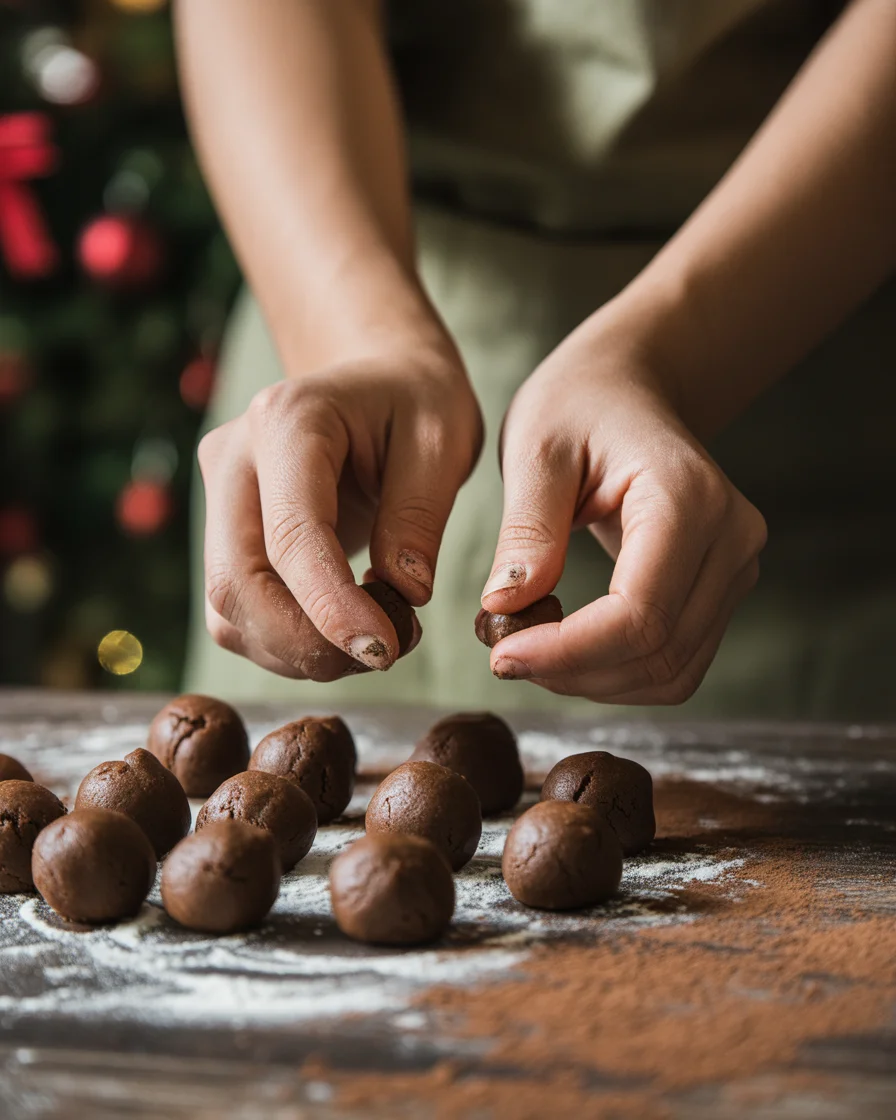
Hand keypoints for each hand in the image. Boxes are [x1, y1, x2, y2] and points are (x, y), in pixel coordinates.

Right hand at [199, 345, 481, 679]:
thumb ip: (419, 515)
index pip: (292, 535)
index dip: (331, 608)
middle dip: (306, 642)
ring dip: (295, 650)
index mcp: (287, 421)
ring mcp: (218, 495)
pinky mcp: (223, 532)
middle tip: (382, 657)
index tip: (385, 650)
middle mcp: (233, 456)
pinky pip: (236, 610)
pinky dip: (284, 642)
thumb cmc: (415, 400)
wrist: (376, 378)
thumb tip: (404, 596)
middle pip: (238, 581)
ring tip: (374, 643)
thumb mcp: (442, 439)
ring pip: (228, 606)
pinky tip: (342, 635)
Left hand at [481, 322, 766, 704]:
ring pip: (673, 671)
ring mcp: (735, 567)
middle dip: (575, 672)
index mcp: (688, 498)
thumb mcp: (537, 451)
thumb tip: (504, 609)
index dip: (568, 651)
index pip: (639, 612)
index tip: (501, 656)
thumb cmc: (579, 406)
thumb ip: (528, 530)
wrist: (627, 388)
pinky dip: (618, 673)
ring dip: (596, 682)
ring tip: (532, 651)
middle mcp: (731, 537)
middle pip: (660, 651)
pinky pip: (677, 662)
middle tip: (504, 656)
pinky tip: (567, 649)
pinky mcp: (721, 589)